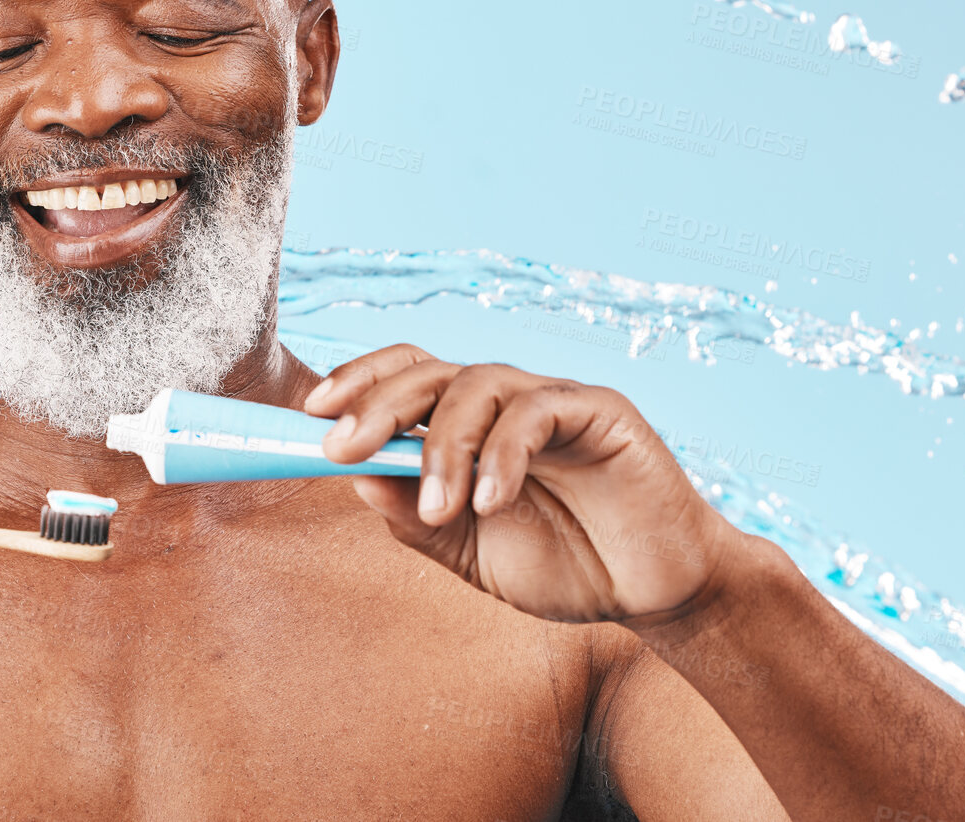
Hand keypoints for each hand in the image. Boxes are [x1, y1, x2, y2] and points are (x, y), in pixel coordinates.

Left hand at [307, 346, 739, 624]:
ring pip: (476, 384)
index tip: (310, 416)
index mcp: (465, 425)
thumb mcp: (470, 551)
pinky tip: (492, 502)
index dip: (356, 384)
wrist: (654, 594)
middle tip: (342, 448)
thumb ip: (416, 517)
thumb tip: (355, 476)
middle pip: (426, 371)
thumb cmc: (564, 565)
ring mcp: (550, 399)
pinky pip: (536, 411)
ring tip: (442, 509)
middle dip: (375, 404)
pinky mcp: (599, 409)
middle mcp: (502, 400)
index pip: (402, 377)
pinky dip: (503, 454)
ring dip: (443, 446)